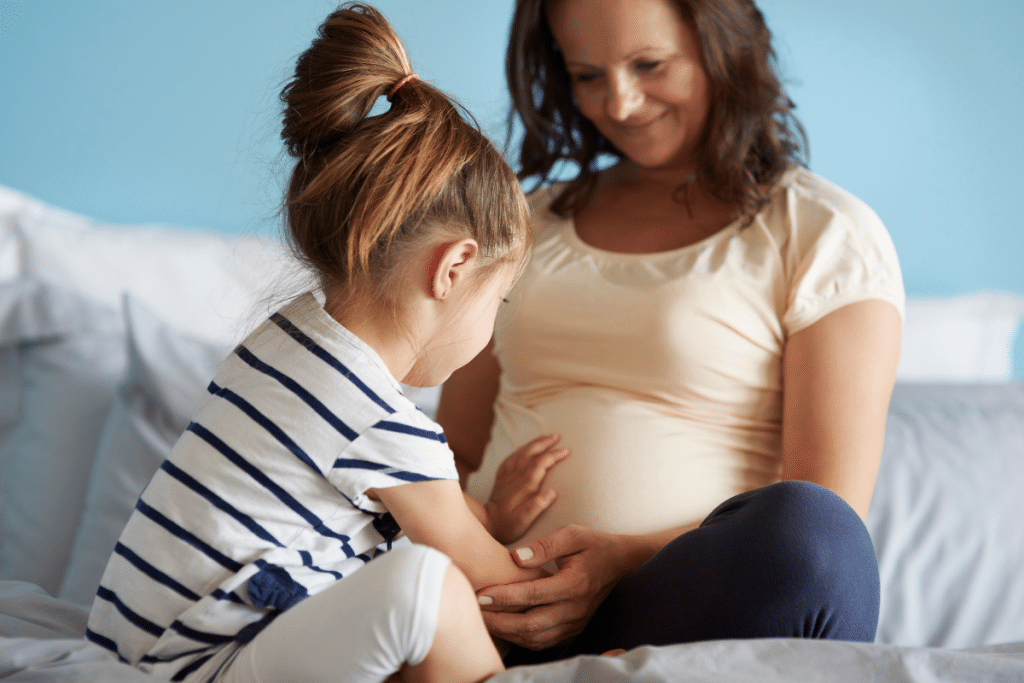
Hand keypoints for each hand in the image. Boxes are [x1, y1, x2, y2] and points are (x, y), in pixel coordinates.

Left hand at [476, 525, 636, 650]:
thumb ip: (545, 545)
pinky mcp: (574, 630)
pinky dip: (521, 639)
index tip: (480, 592)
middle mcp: (575, 609)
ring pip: (536, 638)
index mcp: (575, 584)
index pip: (533, 594)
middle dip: (499, 620)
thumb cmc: (595, 545)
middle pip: (531, 624)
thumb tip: (516, 557)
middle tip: (474, 610)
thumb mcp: (574, 535)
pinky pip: (544, 642)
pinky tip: (504, 628)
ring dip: (507, 632)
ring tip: (484, 620)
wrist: (624, 564)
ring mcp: (576, 623)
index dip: (504, 596)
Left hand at [485, 434, 568, 543]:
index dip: (553, 456)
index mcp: (523, 486)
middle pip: (530, 454)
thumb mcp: (523, 522)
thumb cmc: (507, 526)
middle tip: (557, 436)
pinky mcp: (500, 479)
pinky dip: (519, 450)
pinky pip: (510, 459)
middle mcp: (514, 478)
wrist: (485, 524)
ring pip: (520, 454)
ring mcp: (506, 476)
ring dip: (533, 444)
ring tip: (545, 437)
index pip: (540, 465)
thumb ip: (537, 506)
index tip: (566, 451)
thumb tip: (552, 492)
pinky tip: (525, 448)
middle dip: (544, 443)